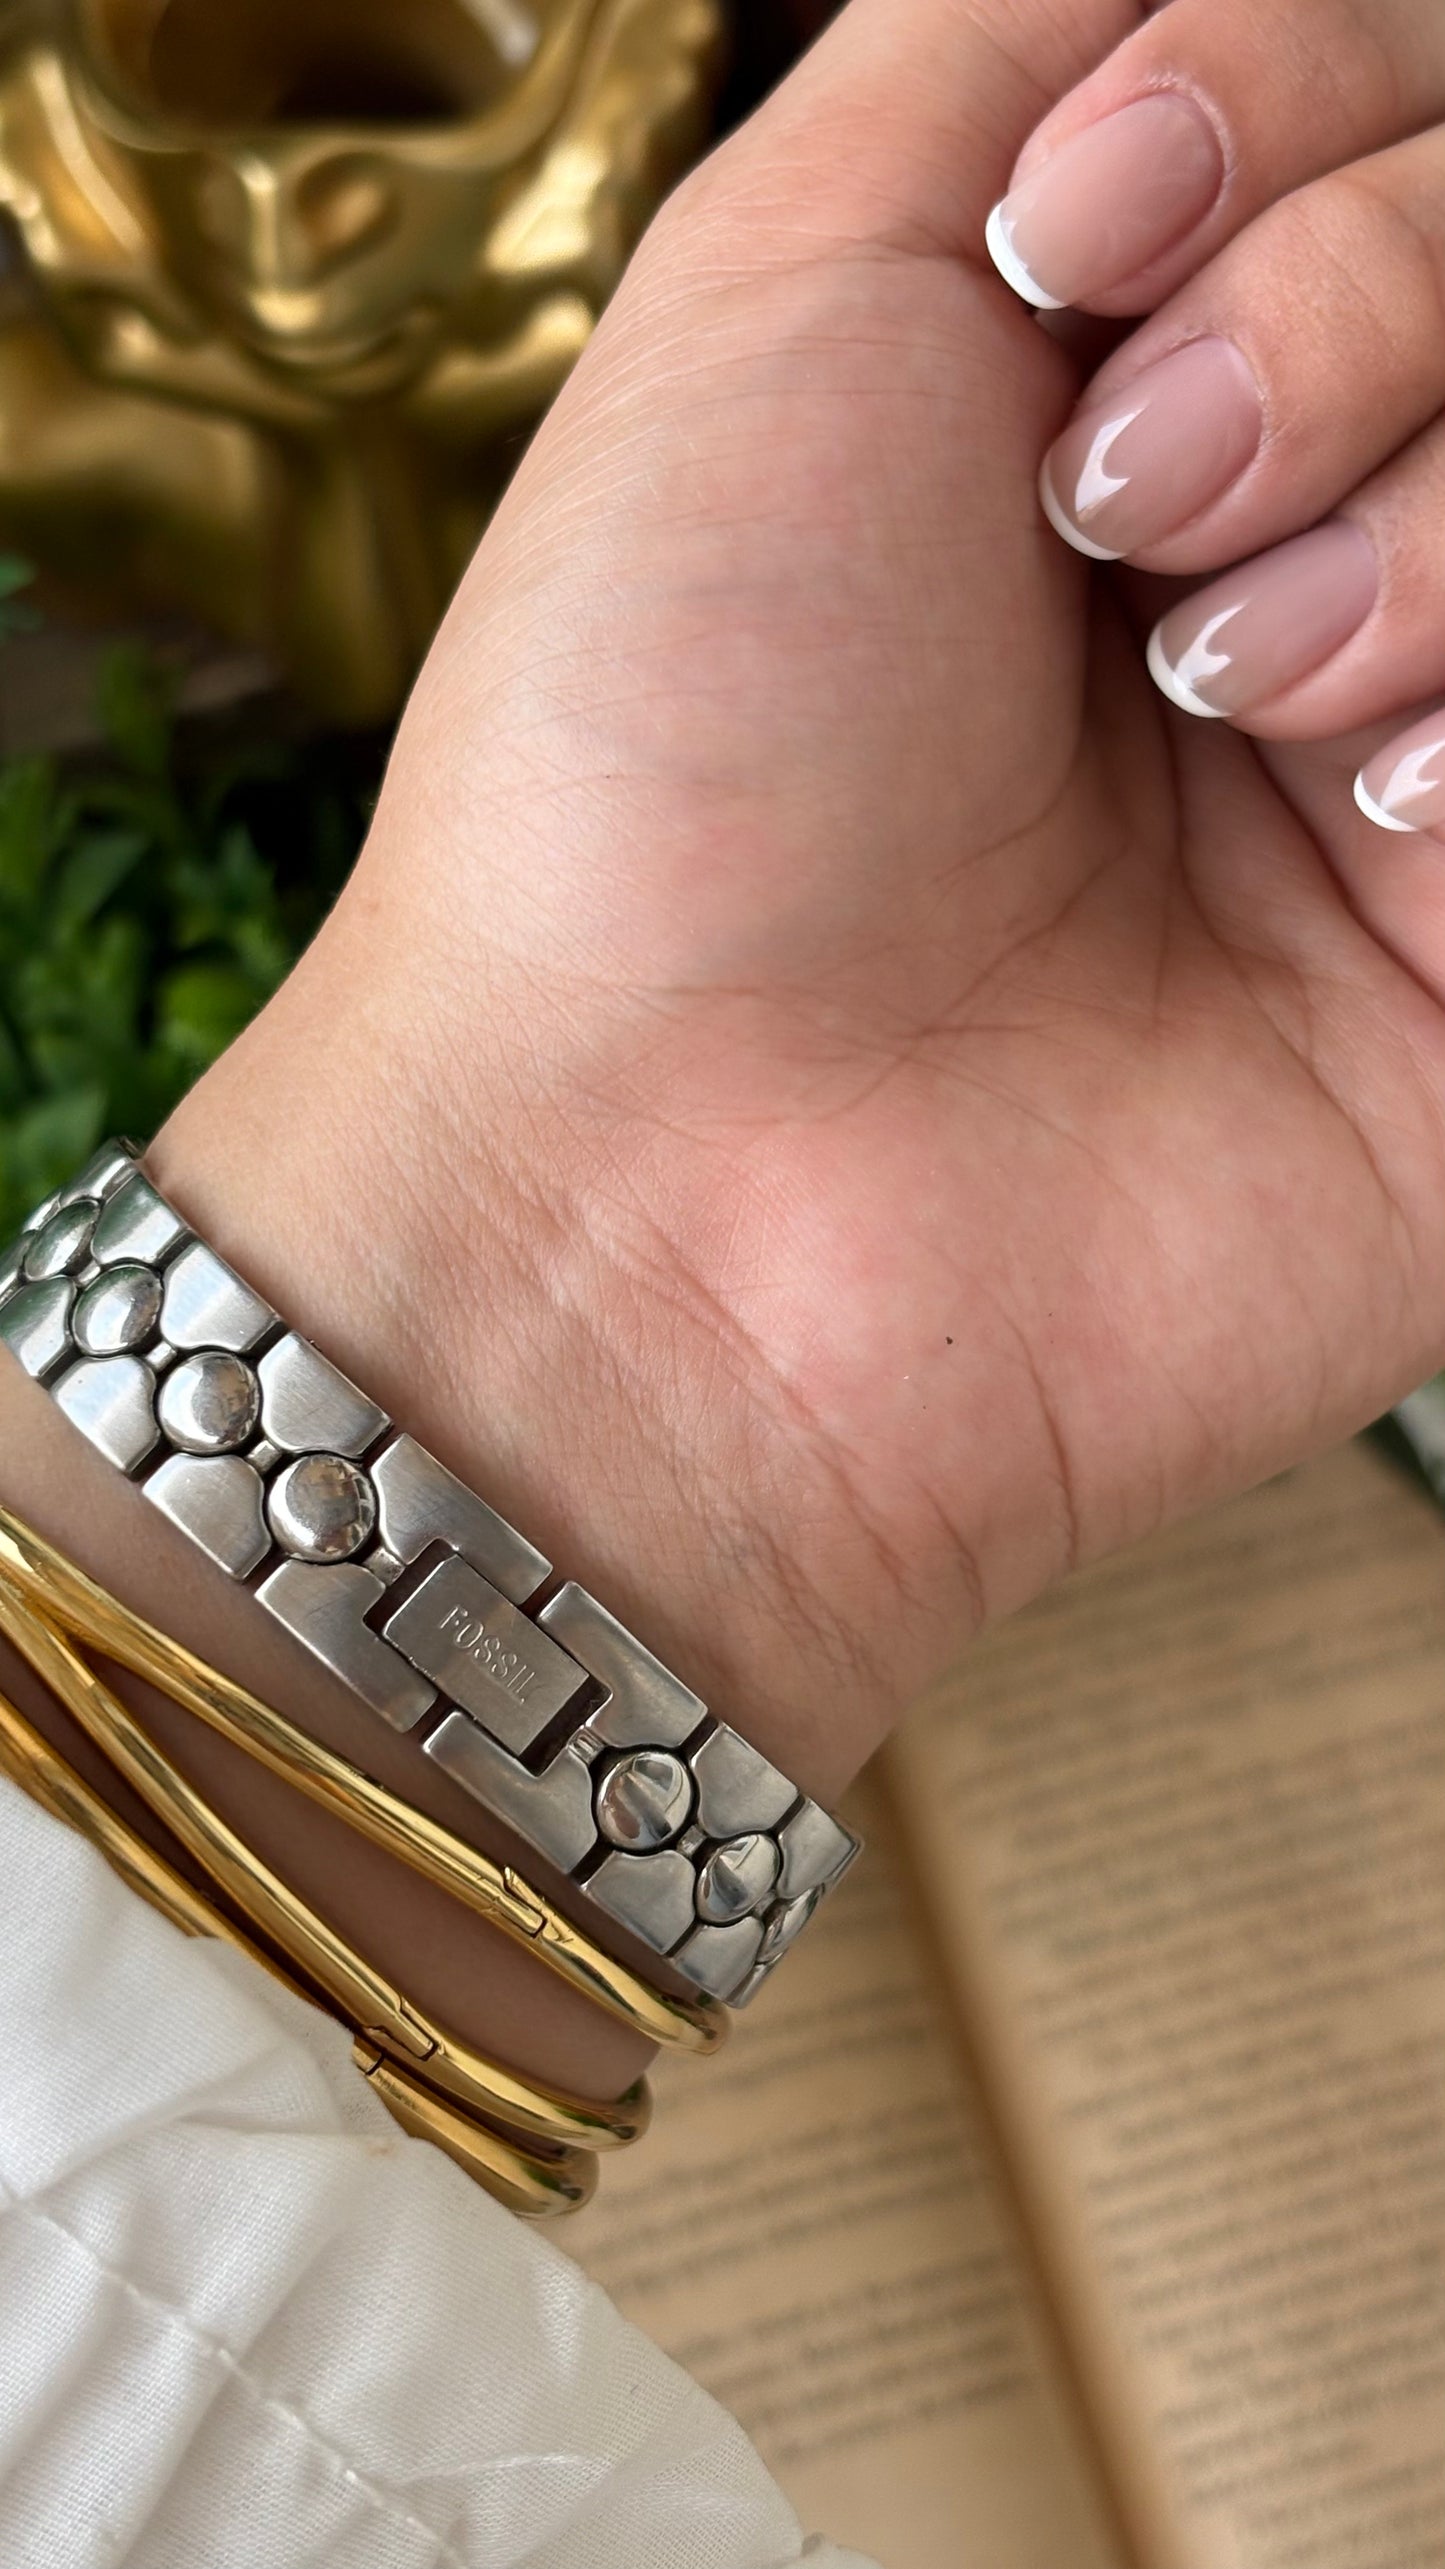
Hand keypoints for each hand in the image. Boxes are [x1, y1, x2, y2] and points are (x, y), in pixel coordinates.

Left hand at [148, 0, 1444, 1801]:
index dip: (1284, 90)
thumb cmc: (663, 743)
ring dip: (1423, 510)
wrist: (667, 1182)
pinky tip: (1363, 795)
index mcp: (1117, 370)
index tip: (1074, 243)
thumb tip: (1202, 16)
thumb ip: (1033, 38)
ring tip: (1212, 684)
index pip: (1385, 93)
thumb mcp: (785, 267)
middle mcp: (1285, 543)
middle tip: (1113, 506)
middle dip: (1344, 303)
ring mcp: (1401, 763)